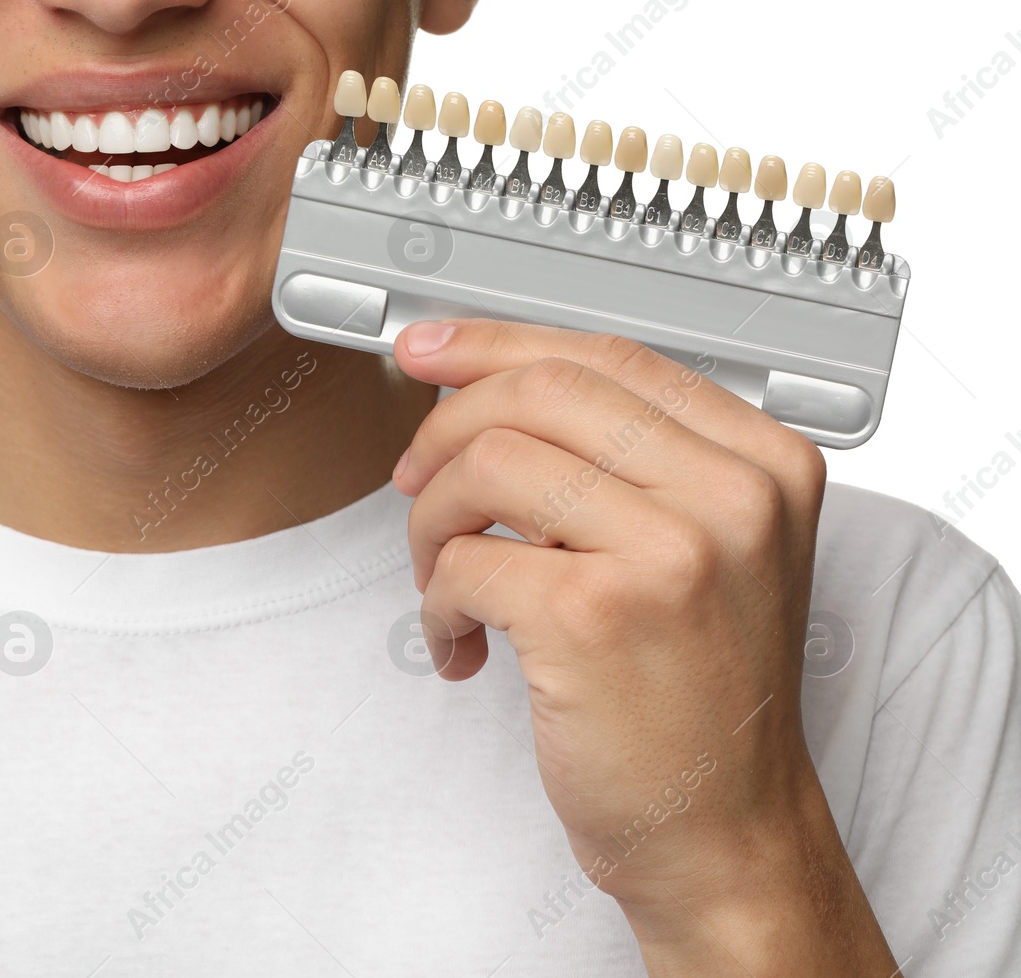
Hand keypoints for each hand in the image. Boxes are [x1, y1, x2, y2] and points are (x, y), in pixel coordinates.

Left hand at [390, 318, 896, 973]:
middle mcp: (732, 493)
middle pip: (539, 391)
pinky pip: (463, 559)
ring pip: (486, 462)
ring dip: (430, 521)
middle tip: (411, 477)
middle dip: (446, 428)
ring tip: (440, 579)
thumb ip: (628, 464)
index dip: (498, 343)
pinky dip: (435, 601)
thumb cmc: (697, 697)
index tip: (426, 350)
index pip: (609, 355)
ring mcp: (669, 550)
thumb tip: (487, 383)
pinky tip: (461, 646)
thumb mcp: (706, 553)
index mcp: (763, 463)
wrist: (723, 832)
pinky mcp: (593, 613)